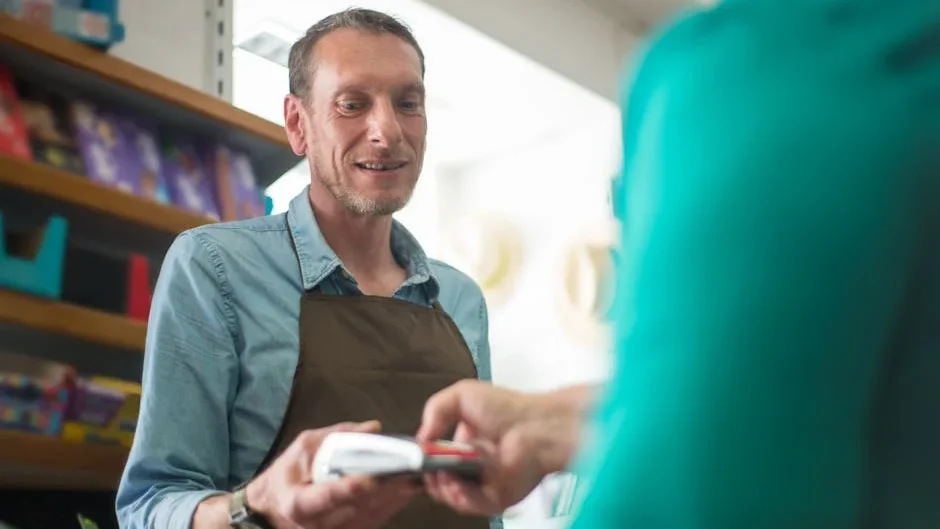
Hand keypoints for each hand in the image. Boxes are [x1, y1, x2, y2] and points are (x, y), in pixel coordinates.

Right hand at [246, 421, 418, 528]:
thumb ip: (338, 436)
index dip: (350, 487)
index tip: (371, 477)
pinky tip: (406, 492)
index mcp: (300, 503)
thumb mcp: (304, 447)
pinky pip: (372, 521)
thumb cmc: (287, 475)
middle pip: (357, 506)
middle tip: (410, 473)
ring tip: (416, 479)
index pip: (327, 496)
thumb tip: (373, 428)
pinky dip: (391, 506)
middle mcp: (317, 523)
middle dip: (386, 489)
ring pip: (370, 516)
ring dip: (395, 498)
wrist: (273, 507)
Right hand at [416, 380, 579, 515]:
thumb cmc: (509, 408)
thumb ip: (435, 409)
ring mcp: (484, 484)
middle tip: (428, 468)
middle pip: (440, 483)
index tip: (415, 460)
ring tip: (443, 476)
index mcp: (463, 445)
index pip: (435, 461)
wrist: (538, 425)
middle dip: (430, 478)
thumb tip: (421, 436)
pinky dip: (463, 499)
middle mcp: (473, 466)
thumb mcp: (462, 395)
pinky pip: (474, 506)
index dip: (423, 462)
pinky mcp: (497, 497)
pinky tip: (459, 486)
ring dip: (444, 489)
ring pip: (454, 498)